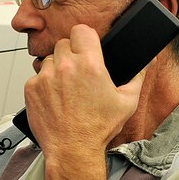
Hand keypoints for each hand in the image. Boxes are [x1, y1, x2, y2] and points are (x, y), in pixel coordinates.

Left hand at [24, 24, 146, 179]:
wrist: (72, 149)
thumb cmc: (97, 129)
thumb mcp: (127, 102)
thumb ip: (138, 76)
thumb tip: (147, 60)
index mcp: (90, 65)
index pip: (81, 30)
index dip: (85, 37)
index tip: (87, 45)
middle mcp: (65, 67)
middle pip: (64, 44)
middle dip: (71, 54)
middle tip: (78, 72)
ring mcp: (45, 77)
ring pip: (49, 60)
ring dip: (56, 69)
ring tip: (66, 88)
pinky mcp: (31, 89)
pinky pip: (36, 77)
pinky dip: (43, 85)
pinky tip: (55, 99)